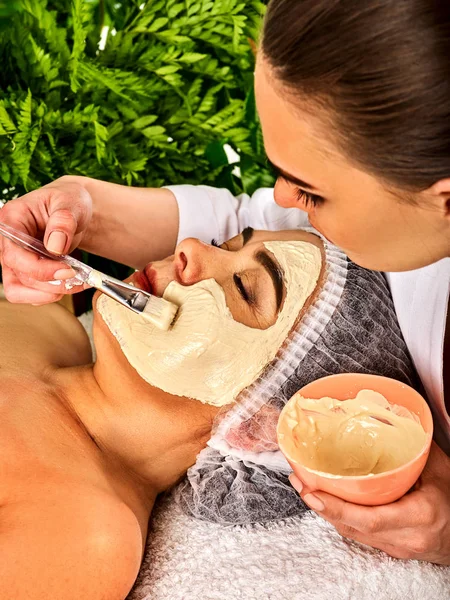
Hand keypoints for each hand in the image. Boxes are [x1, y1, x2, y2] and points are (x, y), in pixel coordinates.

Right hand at [0, 178, 92, 303]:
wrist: (73, 209)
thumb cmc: (68, 201)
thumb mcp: (71, 203)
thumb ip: (63, 222)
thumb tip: (55, 246)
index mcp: (12, 220)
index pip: (14, 254)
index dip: (39, 269)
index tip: (67, 271)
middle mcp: (7, 242)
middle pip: (17, 275)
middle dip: (50, 283)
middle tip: (79, 277)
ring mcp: (15, 259)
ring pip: (20, 290)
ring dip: (50, 292)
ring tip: (77, 282)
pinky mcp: (25, 271)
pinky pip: (30, 293)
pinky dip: (51, 293)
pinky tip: (71, 283)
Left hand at [289, 441, 449, 564]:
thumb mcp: (441, 471)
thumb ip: (415, 448)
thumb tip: (393, 417)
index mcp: (417, 517)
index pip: (369, 518)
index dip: (337, 507)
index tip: (313, 493)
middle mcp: (402, 537)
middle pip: (352, 526)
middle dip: (321, 505)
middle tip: (299, 481)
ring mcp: (393, 547)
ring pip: (350, 532)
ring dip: (324, 510)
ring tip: (303, 486)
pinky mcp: (387, 548)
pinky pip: (356, 533)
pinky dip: (337, 516)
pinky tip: (323, 499)